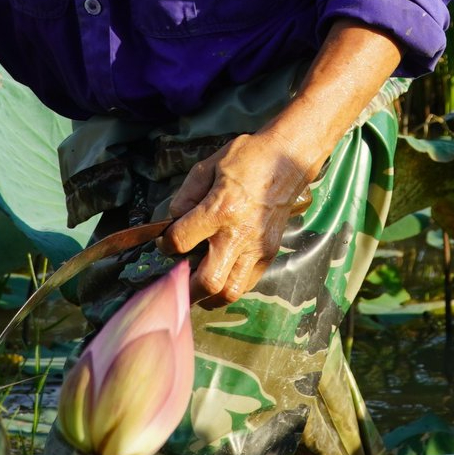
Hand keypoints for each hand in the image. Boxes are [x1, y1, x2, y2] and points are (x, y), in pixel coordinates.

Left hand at [162, 132, 317, 304]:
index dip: (165, 245)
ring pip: (229, 292)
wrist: (287, 161)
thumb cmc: (247, 159)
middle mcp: (239, 235)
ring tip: (198, 285)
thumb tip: (174, 221)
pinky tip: (220, 273)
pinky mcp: (269, 253)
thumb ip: (186, 196)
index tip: (166, 242)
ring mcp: (257, 248)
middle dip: (185, 286)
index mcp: (220, 209)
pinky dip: (229, 286)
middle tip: (177, 278)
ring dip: (209, 295)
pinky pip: (246, 284)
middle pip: (207, 282)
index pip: (181, 242)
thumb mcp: (207, 167)